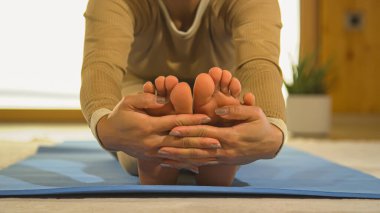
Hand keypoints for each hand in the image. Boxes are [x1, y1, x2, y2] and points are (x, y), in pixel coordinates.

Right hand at [96, 93, 221, 171]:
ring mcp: (153, 152)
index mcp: (148, 126)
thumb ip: (147, 99)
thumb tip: (164, 98)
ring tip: (214, 155)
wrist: (109, 135)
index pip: (174, 122)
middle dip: (200, 142)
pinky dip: (186, 163)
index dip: (191, 119)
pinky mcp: (153, 157)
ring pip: (179, 154)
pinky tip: (199, 165)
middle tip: (218, 141)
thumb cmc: (120, 114)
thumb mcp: (129, 101)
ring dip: (197, 155)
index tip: (207, 118)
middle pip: (181, 142)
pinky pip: (172, 161)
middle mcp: (152, 141)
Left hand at [156, 94, 283, 166]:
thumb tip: (217, 111)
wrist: (269, 145)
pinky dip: (189, 164)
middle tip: (161, 147)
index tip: (173, 129)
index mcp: (231, 136)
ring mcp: (223, 158)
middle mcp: (224, 150)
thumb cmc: (261, 126)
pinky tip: (178, 164)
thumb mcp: (254, 113)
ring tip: (163, 158)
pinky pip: (203, 164)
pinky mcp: (223, 161)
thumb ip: (236, 110)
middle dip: (178, 149)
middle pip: (197, 150)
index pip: (205, 134)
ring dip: (180, 160)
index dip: (189, 132)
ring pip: (198, 160)